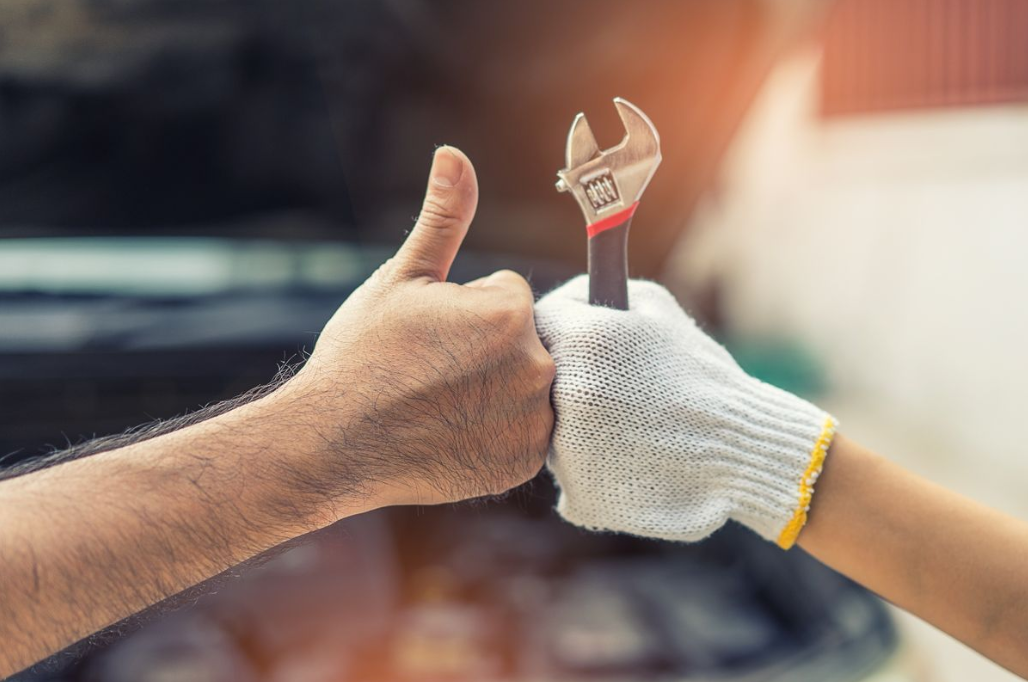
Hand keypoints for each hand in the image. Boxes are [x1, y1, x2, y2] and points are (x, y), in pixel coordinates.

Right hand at [276, 147, 554, 522]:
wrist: (332, 444)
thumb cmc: (361, 356)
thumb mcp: (401, 278)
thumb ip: (444, 217)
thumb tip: (454, 153)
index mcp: (510, 314)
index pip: (509, 295)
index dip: (466, 311)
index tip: (430, 337)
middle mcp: (536, 369)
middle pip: (524, 340)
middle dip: (487, 347)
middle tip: (433, 371)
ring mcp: (532, 422)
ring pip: (527, 383)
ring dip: (497, 386)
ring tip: (442, 401)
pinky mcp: (523, 462)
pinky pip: (526, 430)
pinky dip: (498, 429)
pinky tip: (455, 430)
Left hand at [534, 276, 834, 547]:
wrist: (743, 450)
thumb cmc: (701, 373)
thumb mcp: (655, 308)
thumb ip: (599, 293)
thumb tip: (564, 295)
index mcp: (583, 341)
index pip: (540, 323)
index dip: (563, 328)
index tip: (582, 337)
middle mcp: (566, 394)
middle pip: (536, 380)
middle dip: (566, 377)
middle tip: (613, 387)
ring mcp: (568, 448)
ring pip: (547, 428)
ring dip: (575, 423)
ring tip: (628, 424)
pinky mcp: (578, 492)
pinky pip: (568, 470)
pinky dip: (590, 464)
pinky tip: (629, 456)